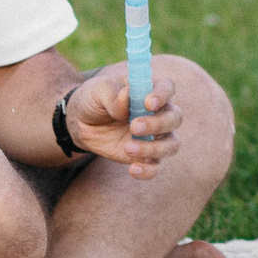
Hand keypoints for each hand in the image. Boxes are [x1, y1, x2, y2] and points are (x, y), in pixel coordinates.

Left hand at [60, 66, 181, 178]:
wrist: (82, 123)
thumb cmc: (94, 99)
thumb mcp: (97, 91)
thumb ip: (113, 94)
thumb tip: (127, 97)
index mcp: (150, 89)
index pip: (167, 87)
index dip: (162, 95)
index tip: (148, 103)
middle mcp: (159, 112)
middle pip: (175, 118)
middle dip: (158, 124)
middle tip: (134, 127)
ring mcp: (155, 135)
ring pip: (171, 144)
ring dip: (154, 148)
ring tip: (127, 148)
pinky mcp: (146, 155)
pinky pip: (156, 166)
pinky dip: (148, 170)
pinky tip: (132, 169)